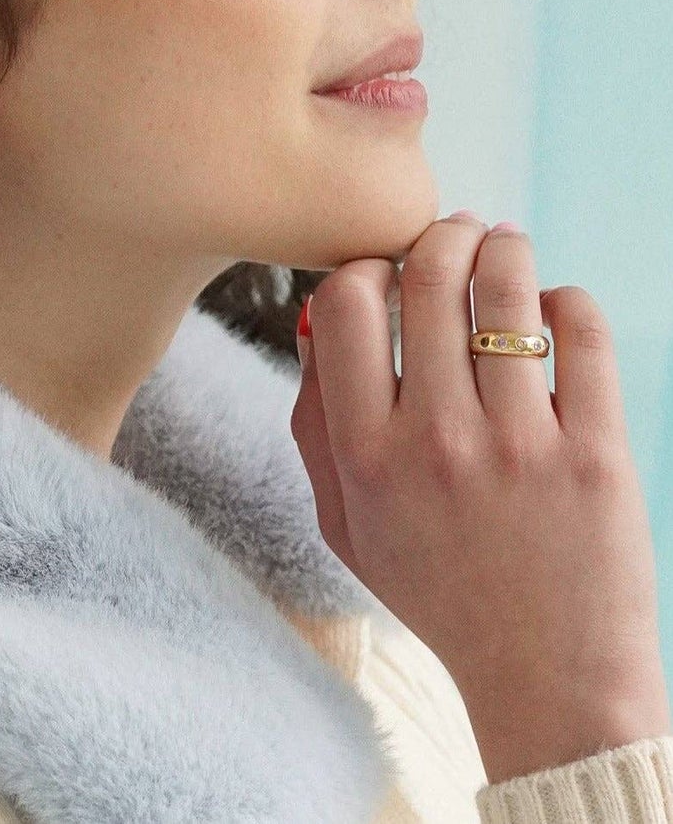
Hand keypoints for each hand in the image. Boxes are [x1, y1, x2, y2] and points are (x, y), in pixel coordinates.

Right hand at [289, 213, 671, 784]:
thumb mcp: (343, 522)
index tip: (384, 271)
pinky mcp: (595, 453)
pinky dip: (565, 299)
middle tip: (452, 232)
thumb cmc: (439, 592)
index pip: (344, 304)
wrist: (547, 678)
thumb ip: (314, 424)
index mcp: (365, 455)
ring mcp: (520, 445)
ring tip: (503, 242)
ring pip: (505, 291)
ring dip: (501, 247)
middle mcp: (436, 441)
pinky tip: (554, 307)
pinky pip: (581, 332)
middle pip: (426, 278)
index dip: (363, 267)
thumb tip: (316, 322)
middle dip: (438, 235)